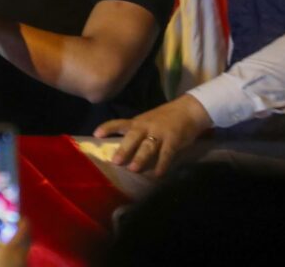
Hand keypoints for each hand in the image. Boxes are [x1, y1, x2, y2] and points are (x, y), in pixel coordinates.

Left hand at [94, 94, 212, 176]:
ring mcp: (160, 133)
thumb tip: (122, 150)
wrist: (188, 110)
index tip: (96, 134)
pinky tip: (158, 174)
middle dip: (124, 149)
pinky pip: (167, 154)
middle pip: (133, 137)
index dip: (108, 128)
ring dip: (141, 158)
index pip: (119, 123)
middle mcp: (146, 126)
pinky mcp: (173, 140)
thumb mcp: (146, 122)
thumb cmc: (165, 119)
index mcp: (137, 122)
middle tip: (116, 161)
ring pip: (148, 146)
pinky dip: (162, 164)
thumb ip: (136, 133)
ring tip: (134, 169)